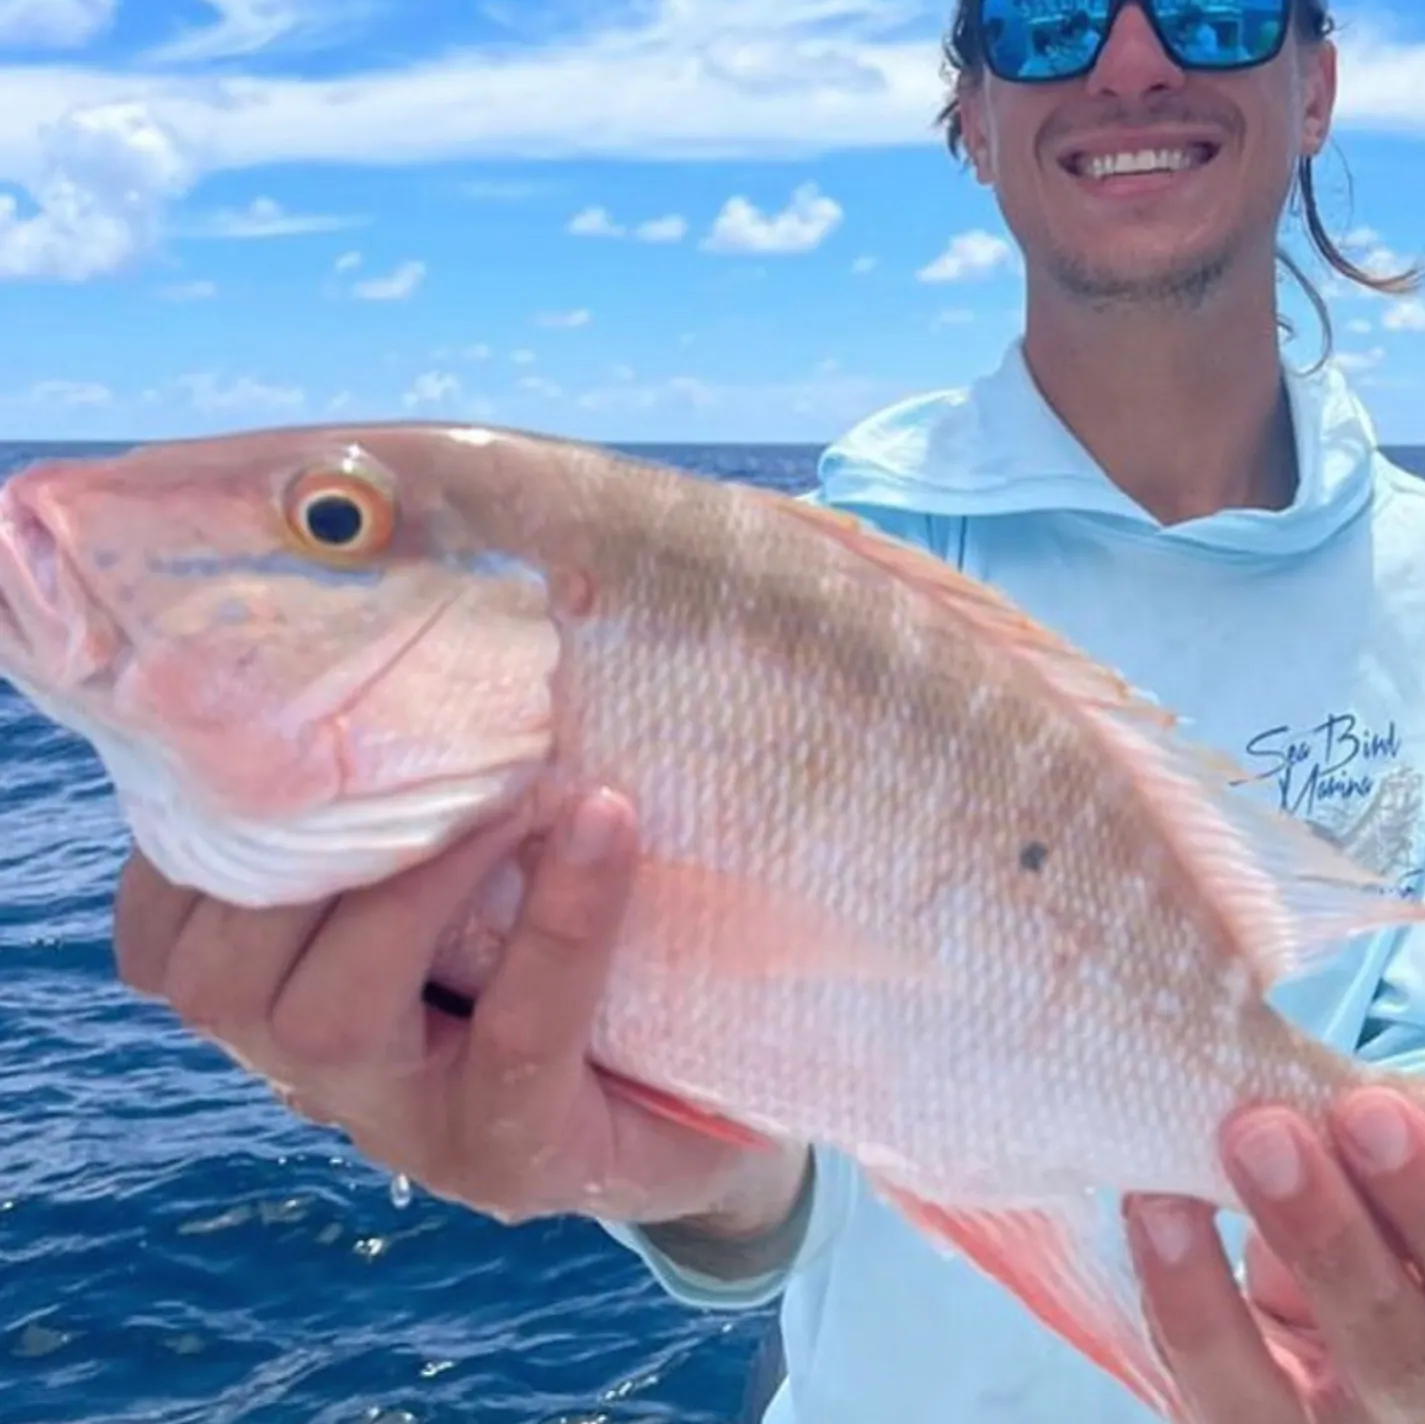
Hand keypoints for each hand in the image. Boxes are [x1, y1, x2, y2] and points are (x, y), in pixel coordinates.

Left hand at [112, 788, 806, 1234]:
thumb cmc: (689, 1044)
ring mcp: (304, 1075)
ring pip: (230, 987)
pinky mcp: (243, 1012)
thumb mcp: (726, 1013)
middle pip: (337, 1019)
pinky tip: (278, 768)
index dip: (557, 933)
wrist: (618, 1118)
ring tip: (395, 747)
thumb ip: (728, 928)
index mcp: (527, 1143)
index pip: (518, 1053)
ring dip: (310, 854)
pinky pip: (164, 947)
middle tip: (501, 761)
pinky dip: (198, 855)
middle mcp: (394, 1123)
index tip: (613, 810)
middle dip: (412, 877)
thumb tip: (793, 754)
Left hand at [1125, 1088, 1424, 1423]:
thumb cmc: (1377, 1236)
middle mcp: (1424, 1414)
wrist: (1317, 1343)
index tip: (1367, 1104)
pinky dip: (1165, 1301)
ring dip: (1209, 1289)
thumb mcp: (1408, 1203)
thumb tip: (1339, 1051)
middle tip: (1262, 1129)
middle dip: (1327, 1235)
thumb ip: (1395, 1145)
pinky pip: (1193, 1390)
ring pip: (1267, 1401)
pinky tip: (1145, 1219)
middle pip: (1393, 1348)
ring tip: (1165, 1190)